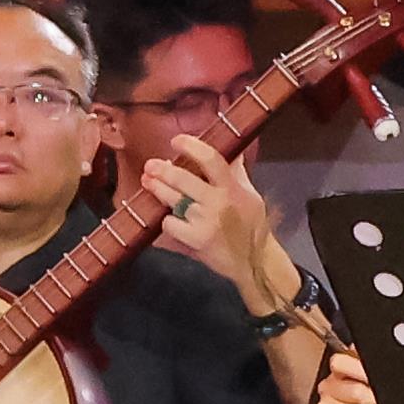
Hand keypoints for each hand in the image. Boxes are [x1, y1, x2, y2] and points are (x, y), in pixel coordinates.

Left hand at [159, 133, 289, 303]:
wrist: (255, 262)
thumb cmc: (252, 226)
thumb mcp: (250, 195)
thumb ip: (237, 172)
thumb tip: (234, 149)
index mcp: (232, 188)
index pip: (211, 159)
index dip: (191, 146)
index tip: (177, 141)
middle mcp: (218, 202)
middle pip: (183, 179)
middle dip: (162, 170)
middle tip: (150, 165)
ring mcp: (205, 222)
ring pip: (172, 200)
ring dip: (157, 190)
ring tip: (148, 182)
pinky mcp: (196, 240)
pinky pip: (170, 224)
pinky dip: (165, 220)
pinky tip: (166, 218)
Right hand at [315, 344, 396, 403]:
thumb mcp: (379, 394)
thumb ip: (377, 377)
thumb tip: (390, 365)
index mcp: (339, 374)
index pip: (342, 362)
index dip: (362, 368)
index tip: (385, 377)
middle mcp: (328, 389)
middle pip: (356, 388)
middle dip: (381, 397)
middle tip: (395, 402)